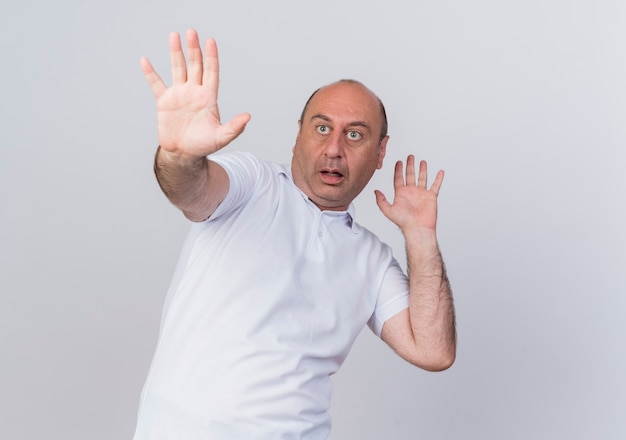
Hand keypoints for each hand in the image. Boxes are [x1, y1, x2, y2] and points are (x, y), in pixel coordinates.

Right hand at [140, 29, 249, 156]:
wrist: (184, 154)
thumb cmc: (204, 145)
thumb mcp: (221, 137)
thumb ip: (234, 127)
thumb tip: (248, 117)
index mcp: (208, 97)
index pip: (211, 72)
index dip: (211, 57)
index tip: (210, 41)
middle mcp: (194, 92)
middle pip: (195, 65)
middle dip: (194, 49)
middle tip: (191, 32)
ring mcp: (179, 95)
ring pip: (177, 69)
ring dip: (176, 52)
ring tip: (174, 35)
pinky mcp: (164, 102)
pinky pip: (156, 84)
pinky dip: (150, 73)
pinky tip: (145, 60)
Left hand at [374, 155, 443, 232]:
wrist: (417, 228)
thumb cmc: (404, 222)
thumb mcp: (388, 210)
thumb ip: (381, 201)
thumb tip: (376, 192)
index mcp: (401, 194)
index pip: (398, 178)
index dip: (398, 170)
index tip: (398, 162)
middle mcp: (411, 192)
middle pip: (410, 175)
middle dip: (410, 165)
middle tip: (410, 157)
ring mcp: (421, 194)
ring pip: (422, 178)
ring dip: (422, 170)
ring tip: (422, 161)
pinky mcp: (431, 197)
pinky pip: (435, 185)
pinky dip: (438, 179)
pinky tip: (440, 172)